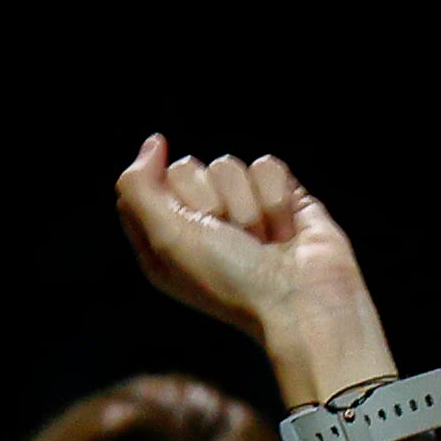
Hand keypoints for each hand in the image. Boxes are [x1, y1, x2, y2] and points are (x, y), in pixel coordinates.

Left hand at [115, 137, 389, 409]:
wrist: (301, 298)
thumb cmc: (230, 279)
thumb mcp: (166, 239)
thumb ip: (139, 189)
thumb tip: (152, 142)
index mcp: (160, 238)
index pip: (145, 185)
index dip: (170, 202)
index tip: (191, 227)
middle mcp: (196, 221)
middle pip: (186, 168)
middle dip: (211, 204)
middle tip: (230, 240)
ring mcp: (239, 206)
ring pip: (228, 165)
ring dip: (247, 207)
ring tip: (261, 241)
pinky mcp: (279, 195)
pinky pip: (267, 165)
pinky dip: (276, 199)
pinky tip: (285, 230)